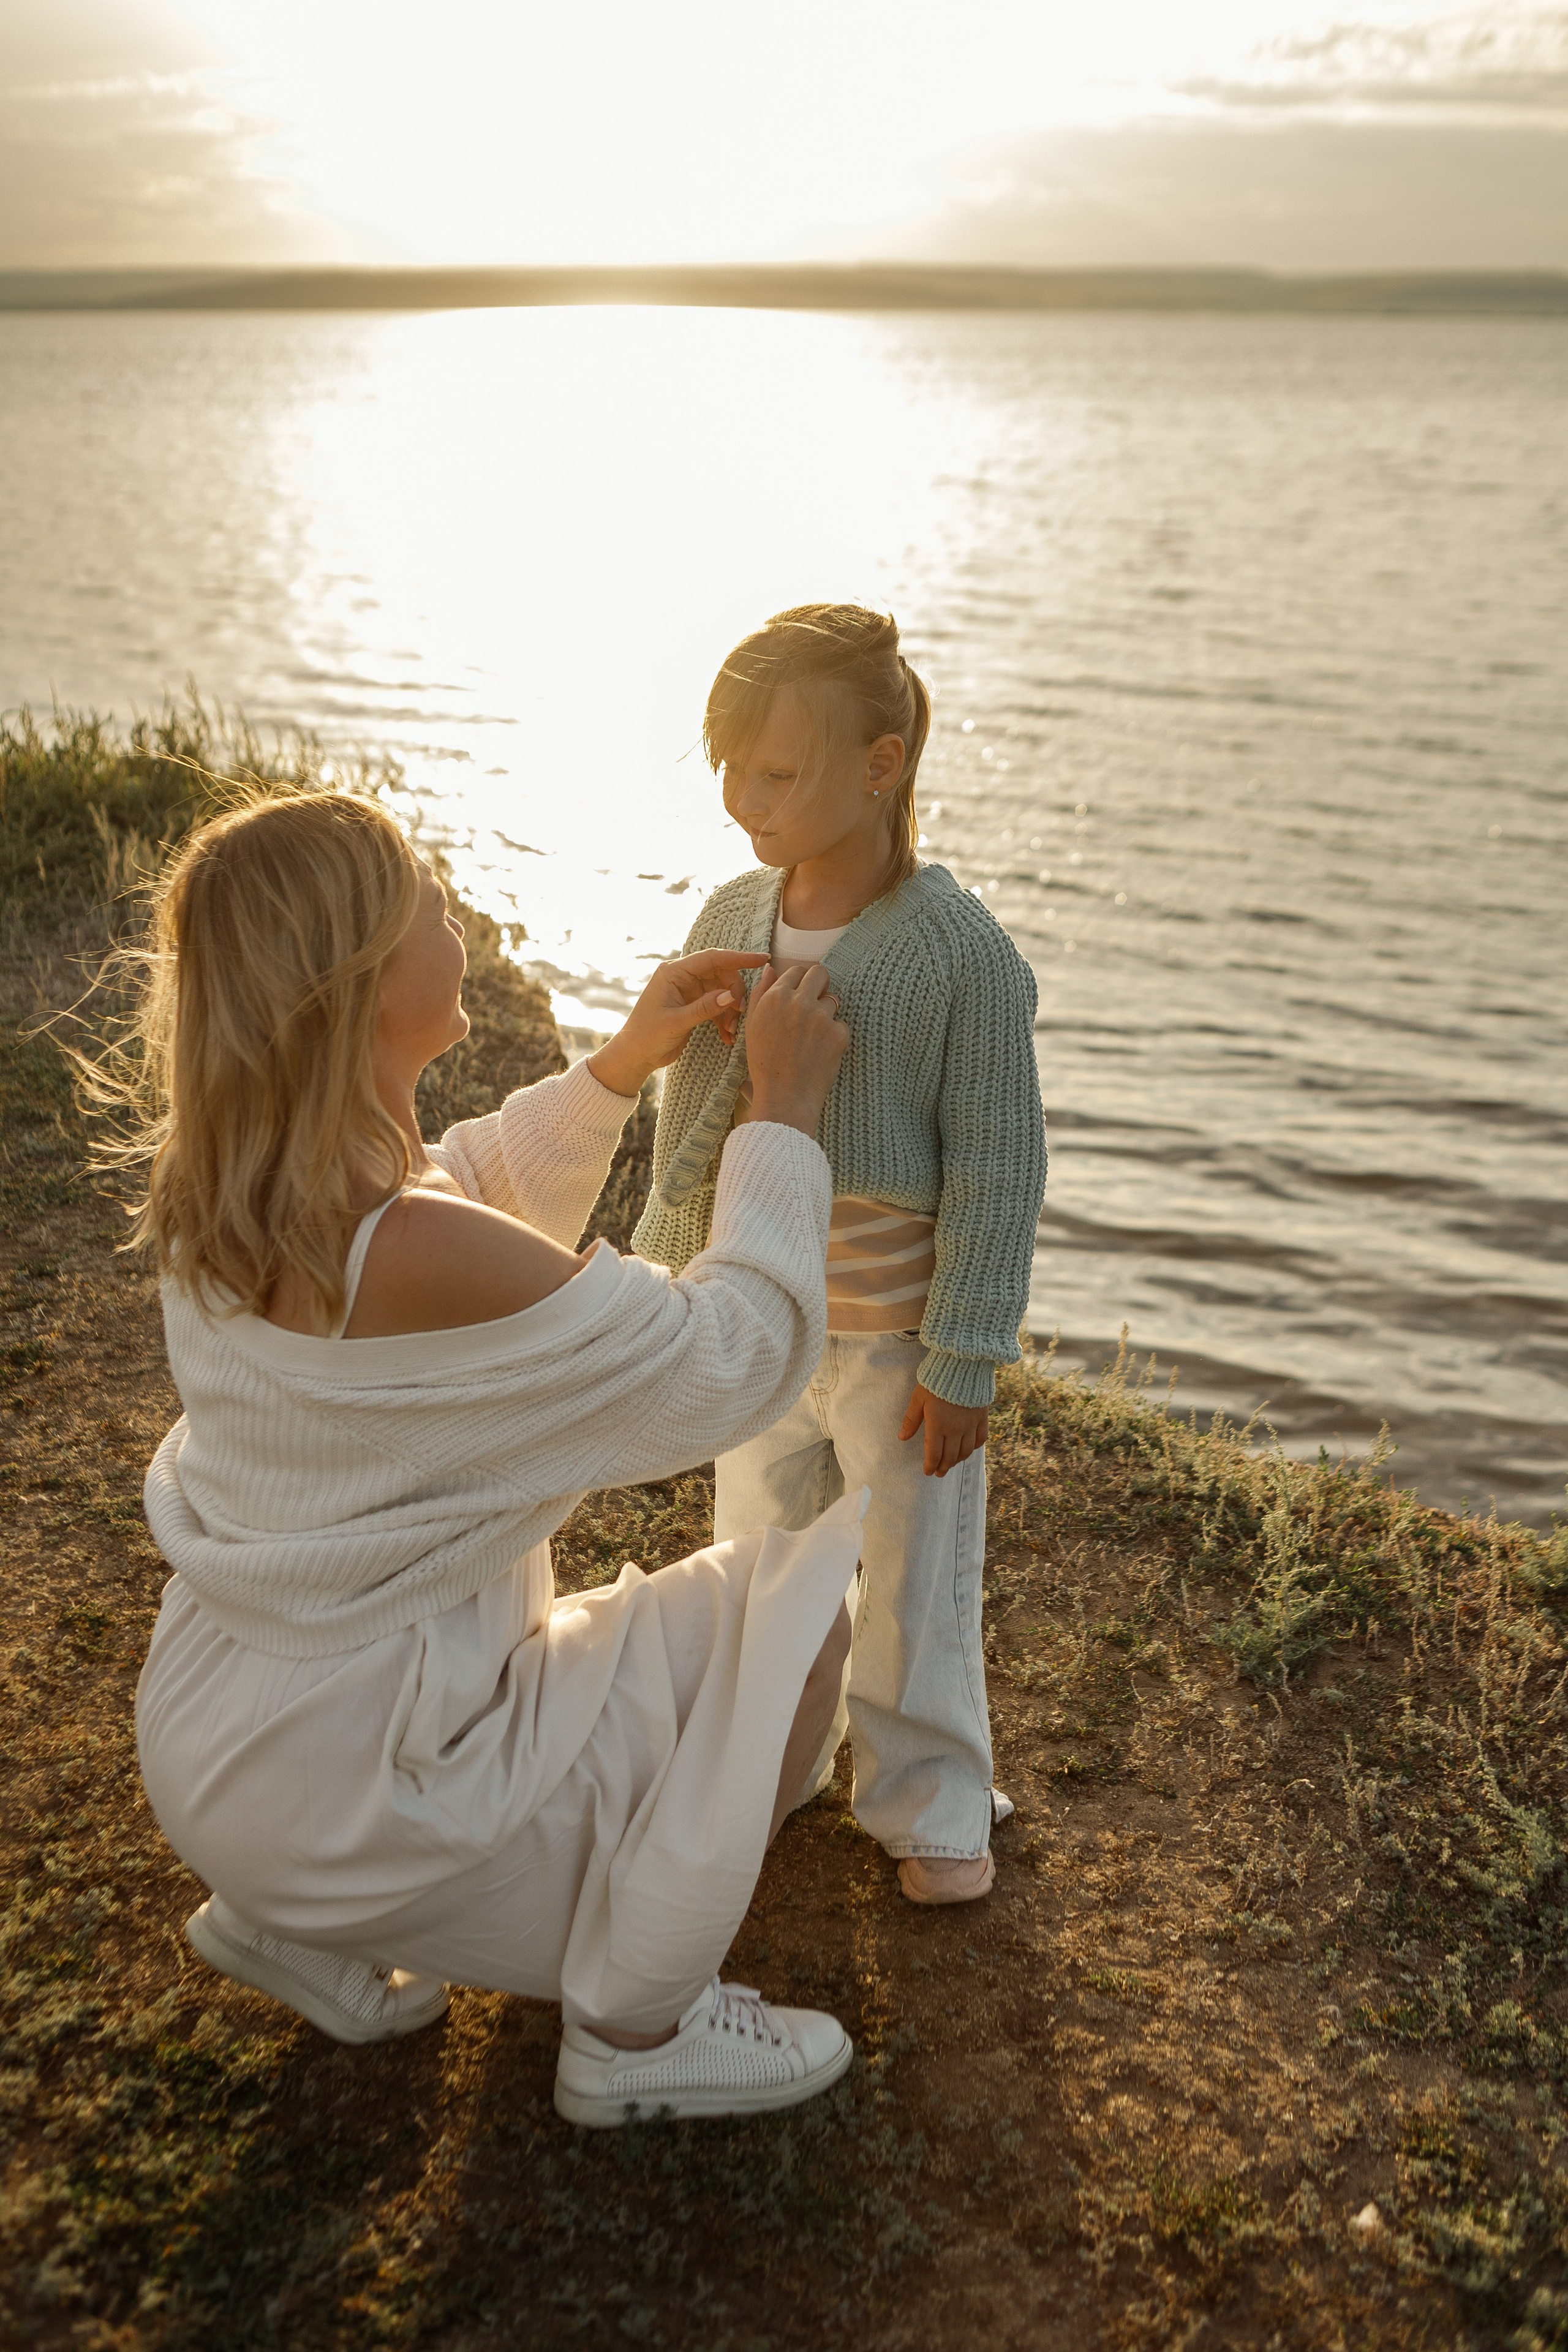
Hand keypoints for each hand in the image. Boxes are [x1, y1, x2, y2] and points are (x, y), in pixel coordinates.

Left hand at [587, 951, 767, 1096]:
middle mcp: (682, 978)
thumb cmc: (647, 1036)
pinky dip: (724, 1020)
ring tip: (732, 1031)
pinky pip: (716, 1006)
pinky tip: (727, 1037)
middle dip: (735, 993)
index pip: (712, 958)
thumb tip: (731, 996)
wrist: (635, 1056)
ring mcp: (688, 992)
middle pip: (721, 975)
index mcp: (674, 973)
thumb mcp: (677, 1022)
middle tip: (740, 1013)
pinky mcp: (693, 1006)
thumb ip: (705, 1008)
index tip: (761, 959)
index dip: (739, 958)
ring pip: (721, 992)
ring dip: (730, 1010)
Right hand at [745, 961, 850, 1135]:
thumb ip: (760, 993)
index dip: (800, 981)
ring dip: (826, 1014)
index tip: (801, 993)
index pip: (797, 970)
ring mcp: (821, 1017)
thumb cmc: (764, 1063)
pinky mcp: (839, 1033)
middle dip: (820, 984)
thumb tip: (770, 968)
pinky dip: (835, 1036)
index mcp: (775, 997)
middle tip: (815, 1003)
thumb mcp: (753, 1025)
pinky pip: (841, 1024)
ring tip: (812, 1038)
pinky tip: (820, 1052)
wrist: (784, 1097)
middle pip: (820, 973)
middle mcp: (798, 1002)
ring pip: (833, 1000)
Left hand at [899, 1383, 988, 1476]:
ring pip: (966, 1451)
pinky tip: (969, 1449)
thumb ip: (911, 1419)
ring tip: (952, 1463)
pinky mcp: (982, 1417)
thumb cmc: (936, 1380)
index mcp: (937, 1425)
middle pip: (950, 1456)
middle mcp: (955, 1429)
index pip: (934, 1454)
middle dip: (943, 1467)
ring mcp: (970, 1424)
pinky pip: (980, 1438)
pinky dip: (974, 1447)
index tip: (928, 1472)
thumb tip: (902, 1438)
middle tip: (939, 1473)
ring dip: (957, 1460)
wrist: (963, 1365)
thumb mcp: (918, 1398)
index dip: (930, 1466)